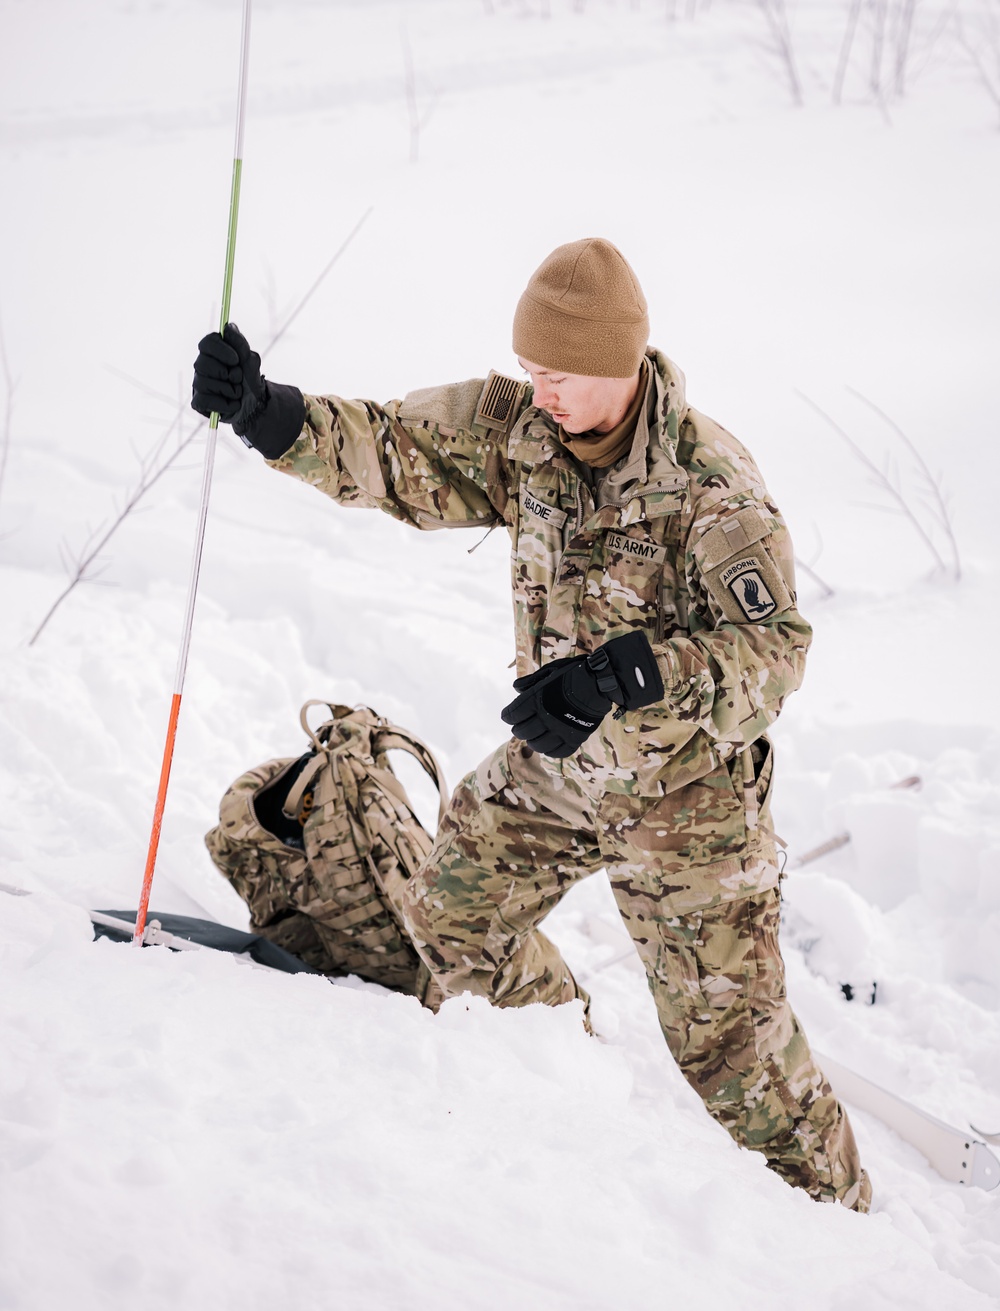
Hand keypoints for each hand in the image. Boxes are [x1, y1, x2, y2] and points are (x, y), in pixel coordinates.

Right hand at [191, 322, 265, 434]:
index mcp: (213, 352)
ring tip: (238, 392)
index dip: (220, 351)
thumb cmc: (250, 379)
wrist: (256, 404)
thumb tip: (228, 327)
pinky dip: (224, 404)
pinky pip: (205, 401)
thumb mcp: (250, 360)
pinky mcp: (198, 401)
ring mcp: (198, 384)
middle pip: (203, 363)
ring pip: (204, 383)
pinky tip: (233, 404)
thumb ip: (240, 343)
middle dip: (227, 373)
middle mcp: (202, 366)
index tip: (236, 360)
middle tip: (239, 378)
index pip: (207, 343)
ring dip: (229, 390)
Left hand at [501, 631, 662, 758]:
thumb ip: (531, 682)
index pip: (512, 715)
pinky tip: (548, 745)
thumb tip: (516, 689)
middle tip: (521, 727)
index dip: (508, 715)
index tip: (509, 715)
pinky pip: (557, 752)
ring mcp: (559, 730)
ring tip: (533, 737)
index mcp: (536, 700)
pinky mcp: (574, 739)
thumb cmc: (573, 674)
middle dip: (519, 729)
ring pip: (537, 744)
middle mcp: (545, 717)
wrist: (599, 683)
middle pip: (522, 731)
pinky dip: (549, 750)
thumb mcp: (549, 672)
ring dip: (532, 741)